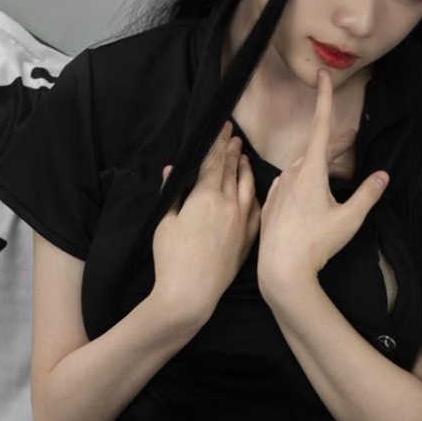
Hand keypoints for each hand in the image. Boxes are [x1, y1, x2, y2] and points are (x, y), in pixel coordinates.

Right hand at [151, 120, 259, 324]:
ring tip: (244, 158)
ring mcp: (242, 222)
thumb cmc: (172, 259)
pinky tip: (253, 192)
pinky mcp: (248, 239)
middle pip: (232, 170)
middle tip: (234, 136)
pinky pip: (256, 210)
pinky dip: (254, 196)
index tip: (223, 127)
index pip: (213, 161)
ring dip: (245, 170)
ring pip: (247, 187)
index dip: (218, 142)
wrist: (191, 293)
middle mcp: (228, 204)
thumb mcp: (165, 222)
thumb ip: (172, 193)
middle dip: (232, 151)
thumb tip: (173, 170)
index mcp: (205, 196)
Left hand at [256, 69, 388, 296]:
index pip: (320, 127)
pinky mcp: (272, 204)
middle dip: (334, 144)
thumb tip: (382, 176)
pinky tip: (312, 193)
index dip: (324, 100)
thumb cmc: (315, 246)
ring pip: (302, 167)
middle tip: (351, 140)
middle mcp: (291, 176)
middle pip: (315, 150)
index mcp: (310, 173)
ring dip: (320, 164)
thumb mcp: (349, 220)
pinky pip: (290, 184)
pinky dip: (305, 181)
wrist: (281, 271)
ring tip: (336, 168)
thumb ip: (367, 195)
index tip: (323, 76)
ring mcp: (279, 190)